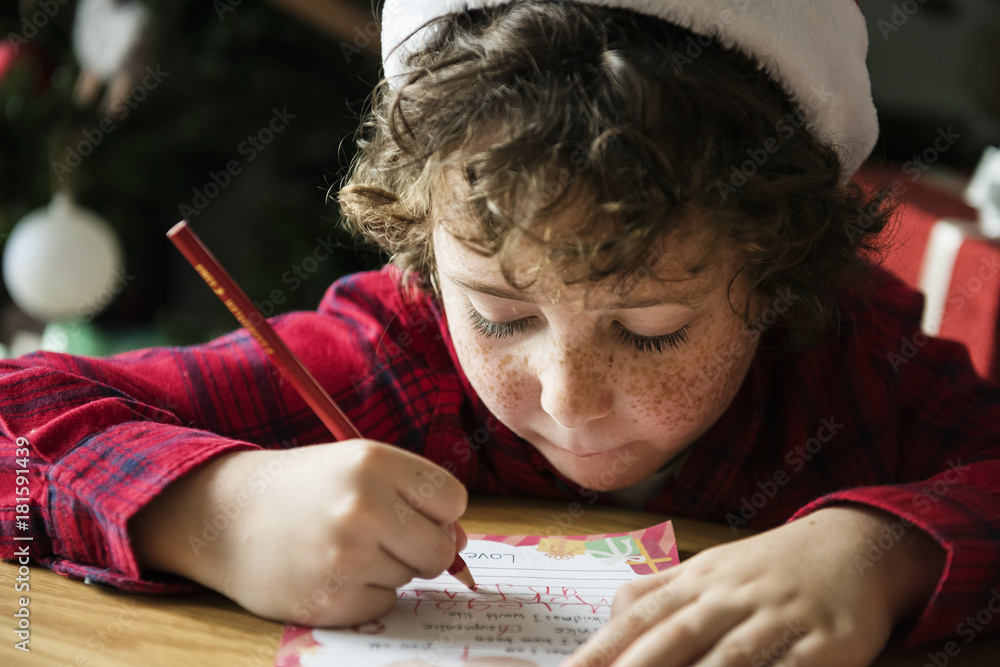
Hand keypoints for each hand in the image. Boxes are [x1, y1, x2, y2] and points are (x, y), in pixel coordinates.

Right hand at [130, 440, 467, 626]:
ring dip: (388, 567)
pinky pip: (385, 602)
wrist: (226, 518)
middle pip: (442, 546)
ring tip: (342, 546)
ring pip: (412, 575)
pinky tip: (331, 572)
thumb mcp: (357, 467)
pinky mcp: (334, 600)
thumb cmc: (303, 489)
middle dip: (422, 546)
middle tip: (382, 534)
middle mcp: (364, 507)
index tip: (411, 509)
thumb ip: (413, 495)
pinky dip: (366, 592)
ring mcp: (348, 557)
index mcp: (374, 463)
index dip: (437, 509)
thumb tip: (461, 543)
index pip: (452, 499)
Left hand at [565, 506, 943, 666]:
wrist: (857, 546)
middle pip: (674, 637)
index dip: (602, 648)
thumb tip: (609, 613)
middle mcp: (731, 595)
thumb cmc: (768, 568)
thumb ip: (659, 590)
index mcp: (698, 579)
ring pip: (729, 658)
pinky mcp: (825, 642)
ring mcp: (778, 616)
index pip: (639, 616)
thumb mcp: (710, 568)